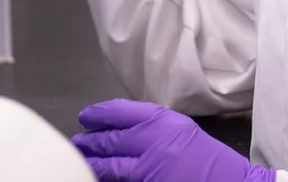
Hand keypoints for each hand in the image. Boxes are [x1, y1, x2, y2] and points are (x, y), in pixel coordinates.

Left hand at [71, 99, 275, 181]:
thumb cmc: (211, 161)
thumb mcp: (184, 132)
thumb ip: (156, 129)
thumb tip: (124, 130)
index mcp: (163, 121)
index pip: (121, 112)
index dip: (99, 114)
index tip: (86, 117)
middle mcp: (153, 141)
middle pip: (110, 139)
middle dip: (90, 141)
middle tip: (77, 142)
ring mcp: (148, 169)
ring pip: (110, 166)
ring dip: (93, 164)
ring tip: (81, 162)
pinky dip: (109, 180)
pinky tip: (100, 178)